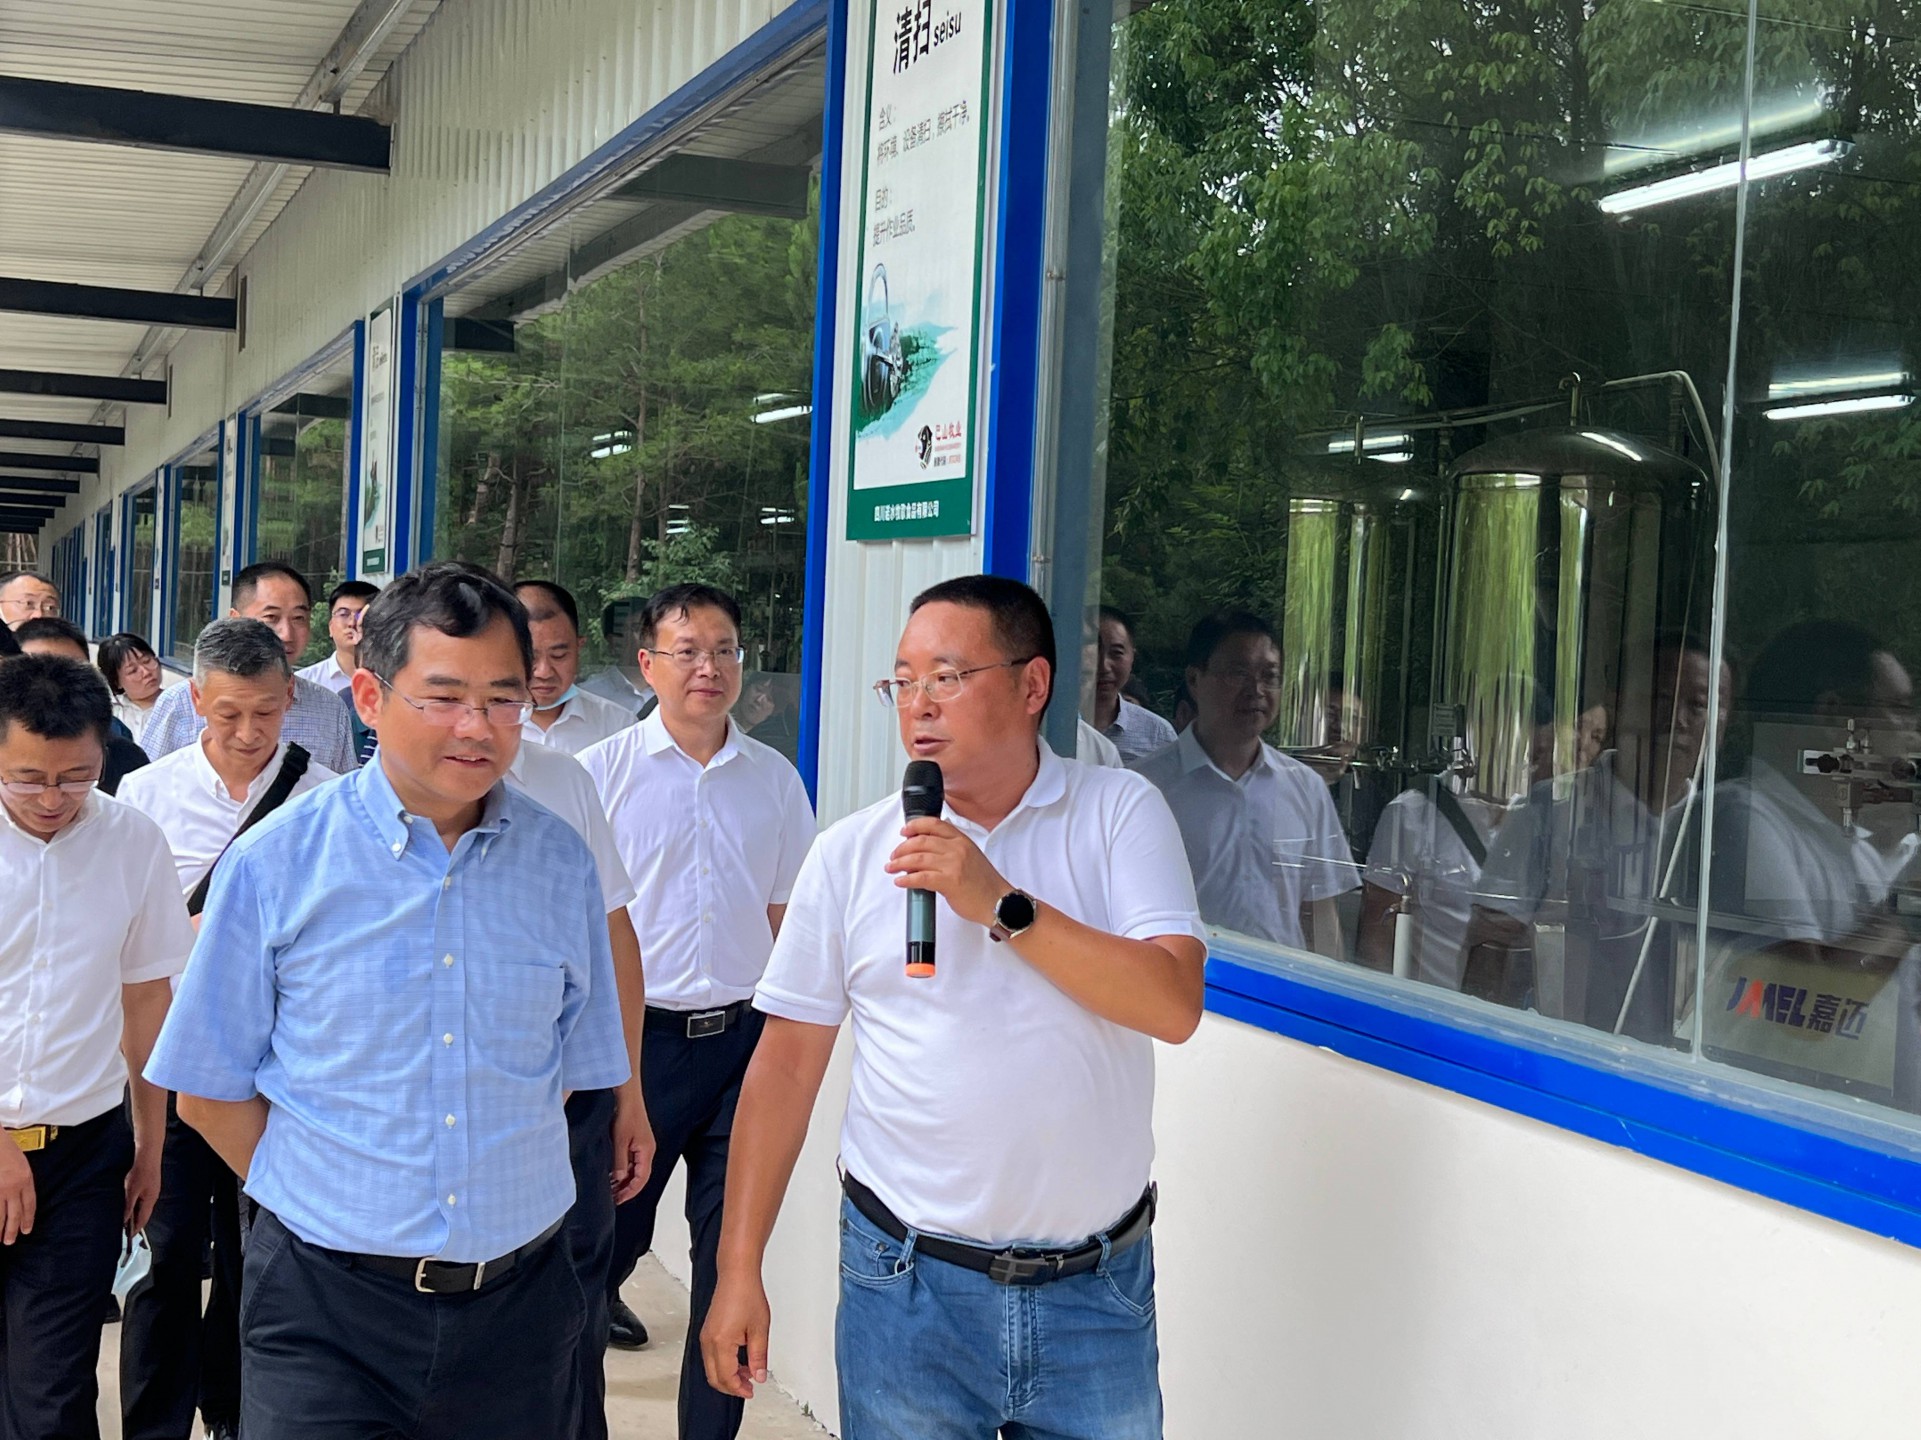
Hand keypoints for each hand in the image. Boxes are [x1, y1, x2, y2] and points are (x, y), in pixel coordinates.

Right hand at [0, 1139, 32, 1244]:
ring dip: (0, 1229)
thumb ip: (20, 1179)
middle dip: (13, 1229)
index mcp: (25, 1178)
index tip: (27, 1230)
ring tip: (0, 1240)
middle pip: (15, 1213)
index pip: (30, 1204)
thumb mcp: (20, 1162)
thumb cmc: (4, 1147)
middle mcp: (13, 1186)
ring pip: (0, 1215)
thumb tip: (18, 1195)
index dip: (28, 1219)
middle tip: (11, 1241)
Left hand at [124, 1142, 161, 1235]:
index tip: (128, 1237)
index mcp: (149, 1201)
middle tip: (125, 1231)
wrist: (149, 1156)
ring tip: (126, 1220)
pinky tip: (132, 1206)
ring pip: (144, 1208)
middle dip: (136, 1223)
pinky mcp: (151, 1187)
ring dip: (136, 1214)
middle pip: (145, 1215)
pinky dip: (138, 1207)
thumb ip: (128, 1206)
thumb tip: (125, 1220)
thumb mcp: (131, 1191)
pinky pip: (144, 1201)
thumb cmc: (140, 1172)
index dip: (135, 1229)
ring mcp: (153, 1192)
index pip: (142, 1220)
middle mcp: (153, 1198)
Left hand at [610, 1081, 655, 1203]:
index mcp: (647, 1152)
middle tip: (613, 1198)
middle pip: (640, 1176)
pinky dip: (624, 1169)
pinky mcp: (637, 1140)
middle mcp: (647, 1150)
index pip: (641, 1179)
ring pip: (635, 1169)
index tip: (618, 1200)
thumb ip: (620, 1161)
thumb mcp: (620, 1141)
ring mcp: (642, 1145)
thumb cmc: (627, 1114)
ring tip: (611, 1188)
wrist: (628, 1095)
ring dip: (625, 1179)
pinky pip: (632, 1160)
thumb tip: (619, 1178)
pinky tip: (613, 1172)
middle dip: (627, 1188)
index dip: (630, 1192)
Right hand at [700, 1268, 770, 1399]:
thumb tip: (759, 1376)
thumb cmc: (747, 1294)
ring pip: (711, 1368)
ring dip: (728, 1375)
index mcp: (721, 1342)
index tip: (751, 1391)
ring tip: (748, 1371)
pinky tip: (739, 1359)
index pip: (726, 1377)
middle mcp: (708, 1341)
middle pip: (714, 1377)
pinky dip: (723, 1364)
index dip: (739, 1389)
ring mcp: (705, 1336)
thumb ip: (759, 1356)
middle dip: (732, 1386)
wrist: (737, 1274)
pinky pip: (711, 1356)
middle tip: (749, 1386)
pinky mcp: (707, 1331)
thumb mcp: (760, 1329)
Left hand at [884, 818, 1007, 927]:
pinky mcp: (949, 882)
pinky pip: (921, 878)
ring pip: (918, 858)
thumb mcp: (971, 857)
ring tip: (891, 868)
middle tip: (894, 856)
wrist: (999, 902)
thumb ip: (952, 850)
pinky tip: (901, 881)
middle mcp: (957, 849)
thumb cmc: (985, 884)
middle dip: (902, 848)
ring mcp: (953, 864)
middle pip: (921, 841)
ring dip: (900, 863)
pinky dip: (907, 879)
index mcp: (962, 840)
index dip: (915, 826)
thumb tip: (926, 852)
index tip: (904, 831)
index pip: (934, 824)